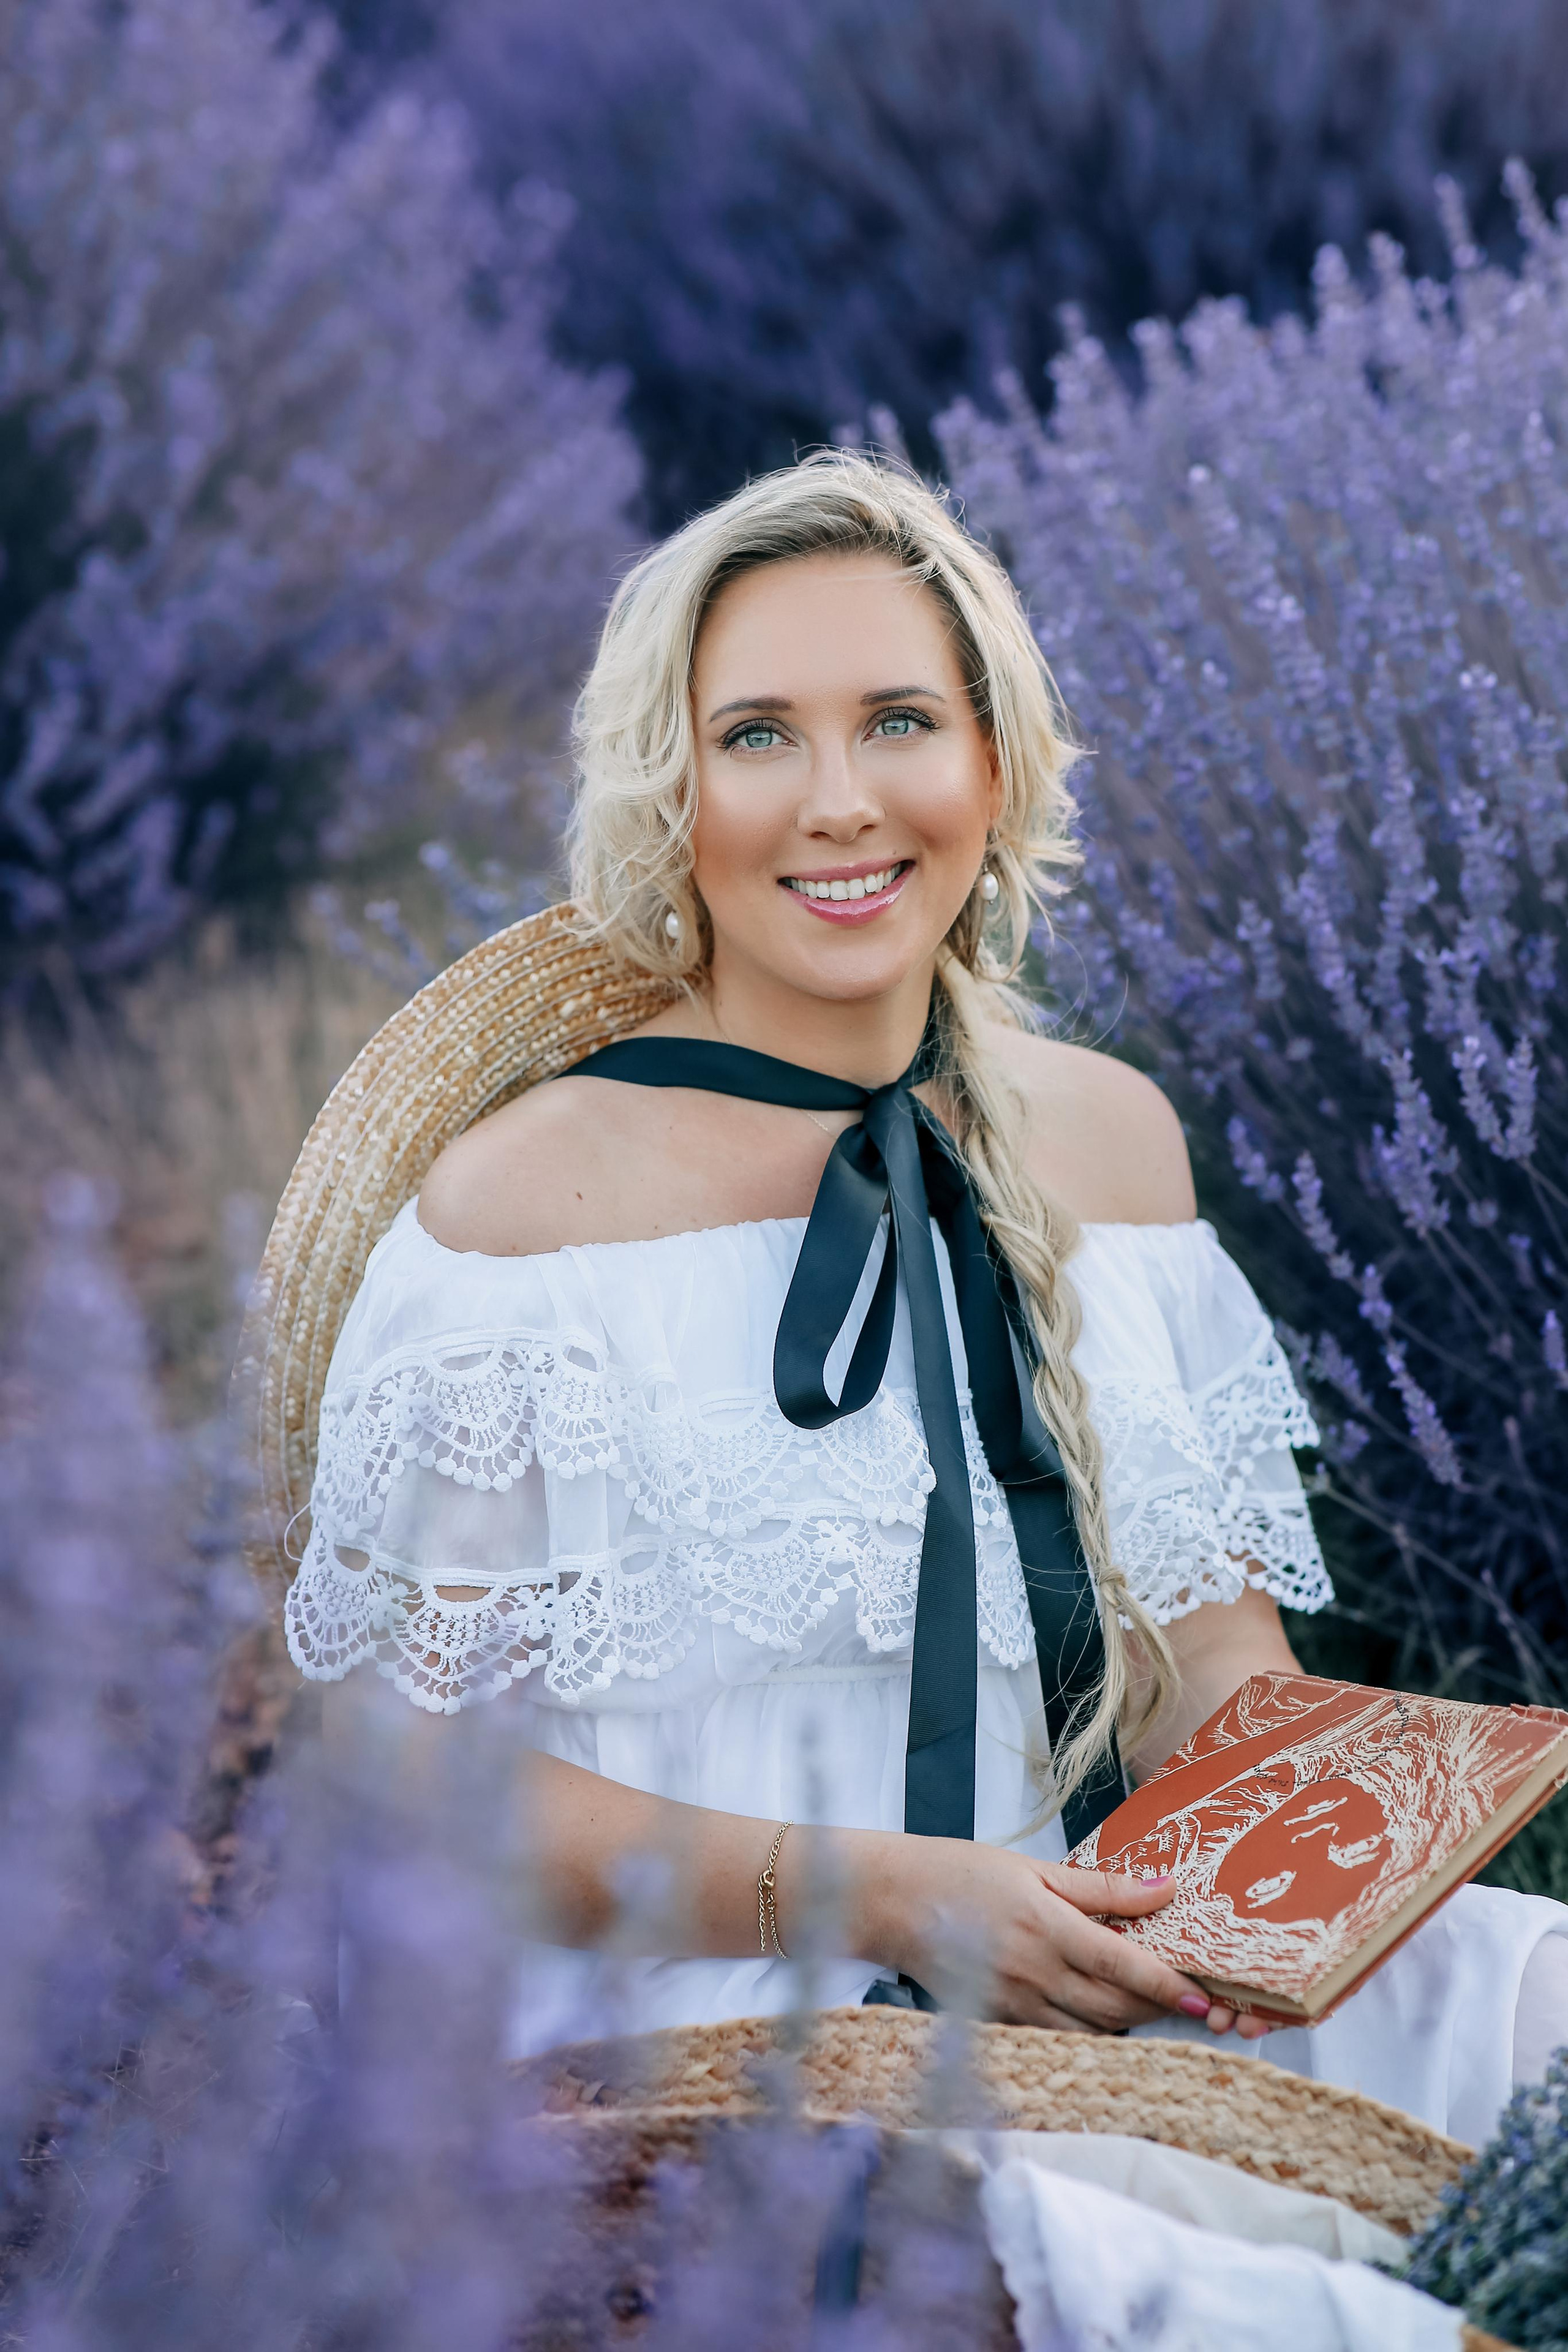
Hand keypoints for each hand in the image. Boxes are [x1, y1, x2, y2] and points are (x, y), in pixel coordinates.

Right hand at [861, 1836, 1241, 2033]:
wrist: (891, 1903)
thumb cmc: (961, 1873)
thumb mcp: (1033, 1868)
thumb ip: (1100, 1886)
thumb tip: (1163, 1888)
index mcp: (1046, 1927)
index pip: (1121, 1965)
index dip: (1166, 1984)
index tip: (1201, 1995)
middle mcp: (1033, 1973)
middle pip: (1114, 2008)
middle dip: (1157, 2009)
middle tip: (1188, 2000)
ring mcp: (1016, 2005)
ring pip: (1090, 2033)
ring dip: (1127, 2025)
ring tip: (1151, 2007)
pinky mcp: (1001, 2022)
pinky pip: (1058, 2039)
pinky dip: (1088, 2033)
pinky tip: (1101, 2015)